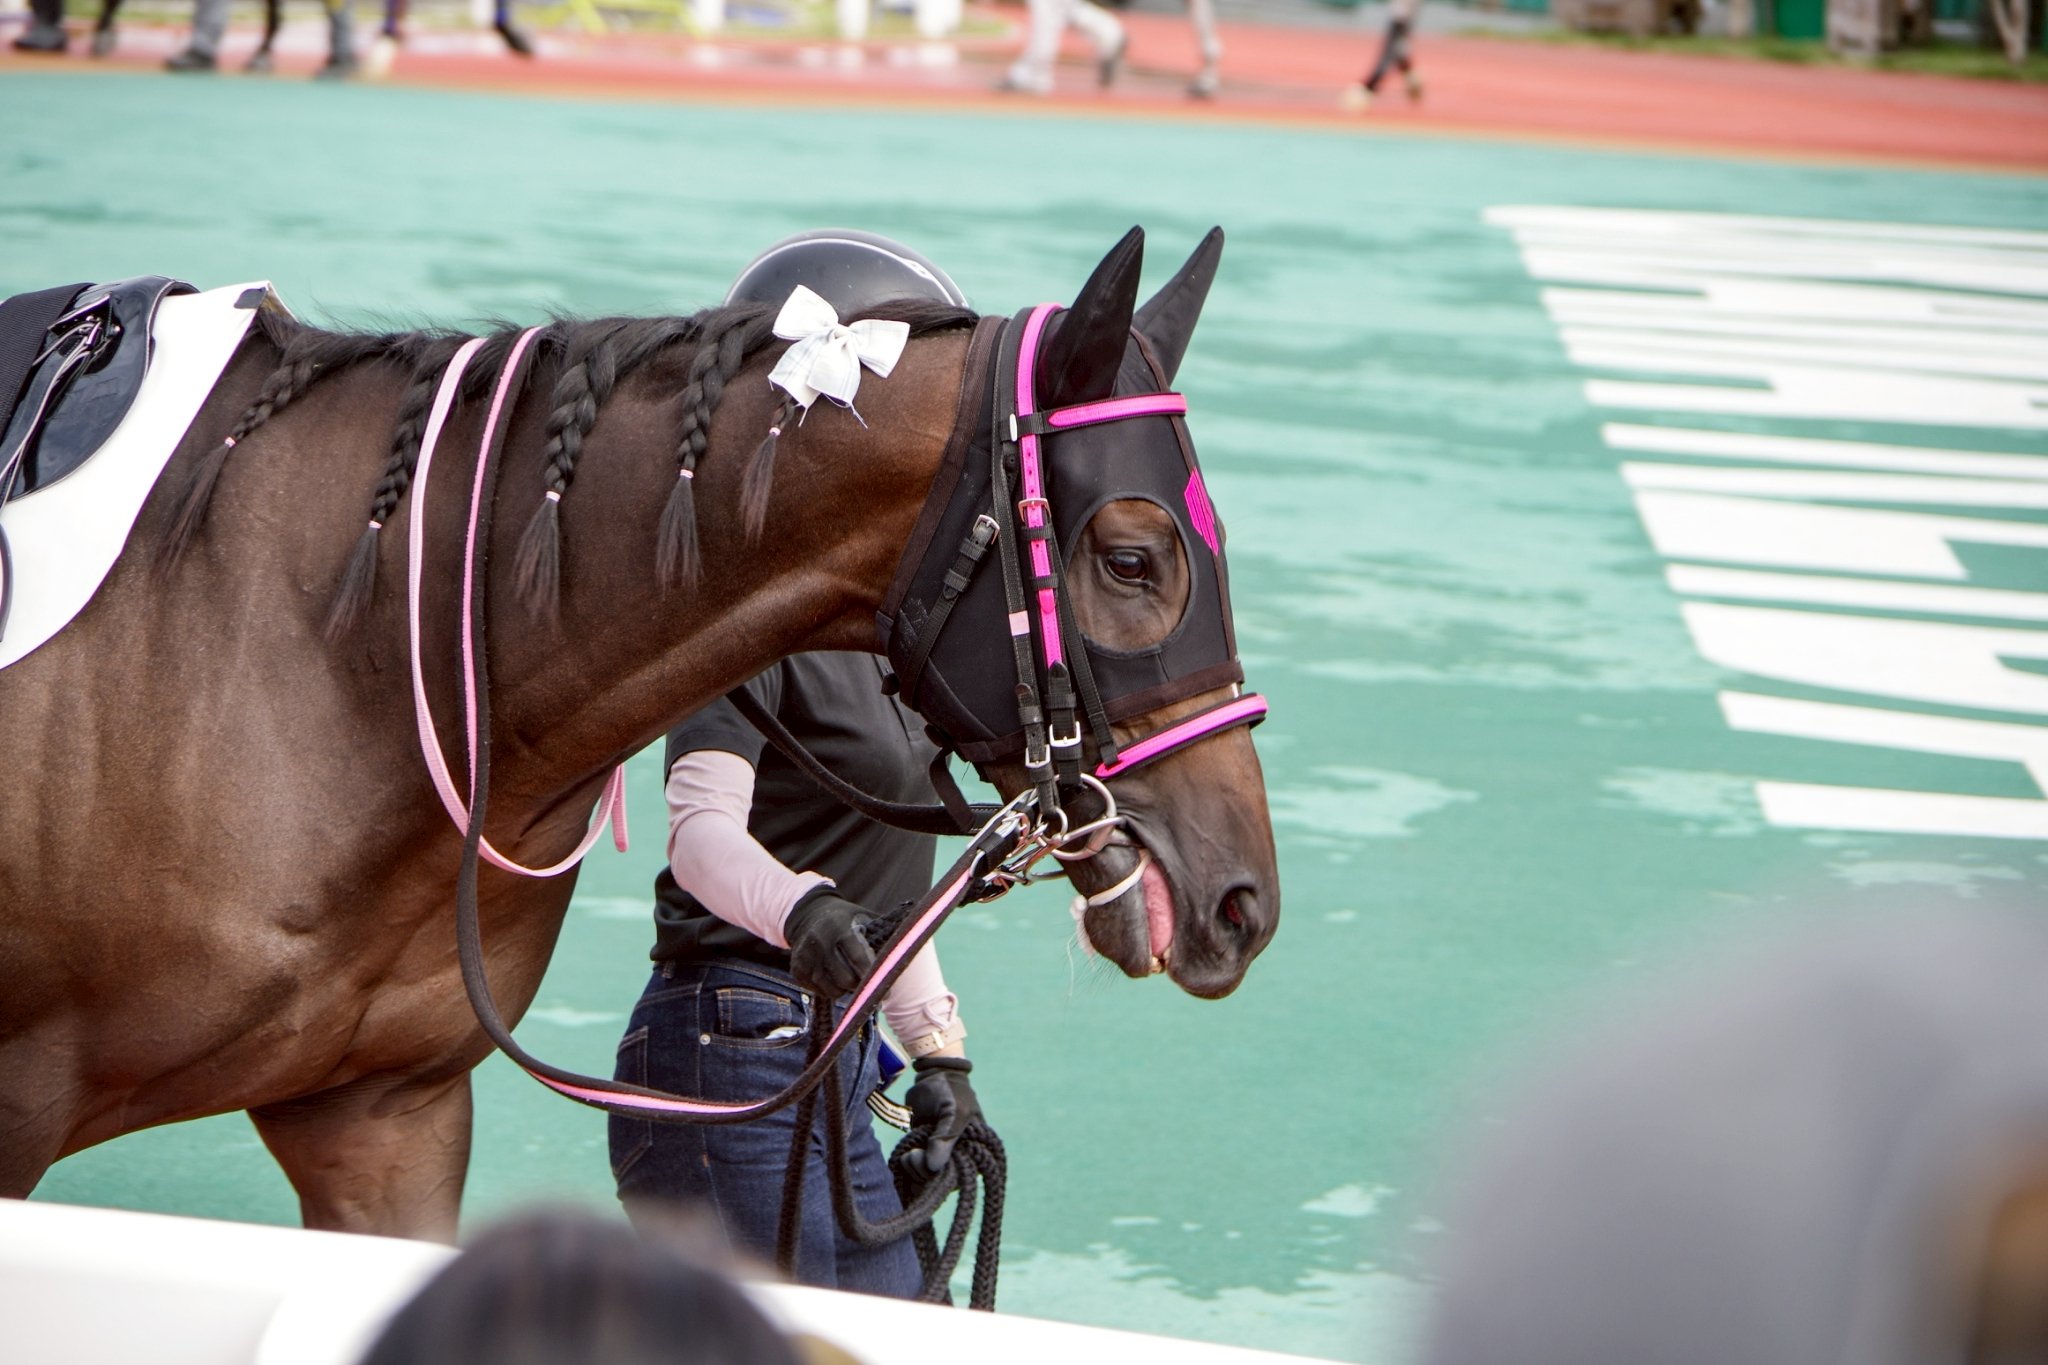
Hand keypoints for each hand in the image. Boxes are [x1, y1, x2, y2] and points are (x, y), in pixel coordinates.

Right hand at [783, 888, 875, 998]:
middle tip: (865, 982)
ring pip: (832, 990)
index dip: (872, 977)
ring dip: (845, 989)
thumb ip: (885, 933)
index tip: (885, 992)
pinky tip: (833, 976)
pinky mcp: (797, 969)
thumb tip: (910, 946)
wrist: (808, 915)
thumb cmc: (846, 920)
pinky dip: (830, 989)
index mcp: (839, 927)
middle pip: (846, 979)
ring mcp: (805, 956)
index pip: (858, 958)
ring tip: (849, 977)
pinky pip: (819, 991)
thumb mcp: (864, 918)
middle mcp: (819, 941)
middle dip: (859, 985)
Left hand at [902, 1055, 980, 1176]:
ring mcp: (940, 1155)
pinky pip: (916, 1170)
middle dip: (922, 1171)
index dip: (938, 1176)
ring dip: (913, 1169)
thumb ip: (945, 1138)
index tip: (923, 1157)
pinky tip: (906, 1155)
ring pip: (925, 1178)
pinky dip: (908, 1166)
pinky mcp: (925, 1151)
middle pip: (938, 1182)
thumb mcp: (952, 1112)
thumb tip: (933, 1167)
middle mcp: (958, 1157)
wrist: (932, 1077)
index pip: (957, 1179)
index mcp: (974, 1152)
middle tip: (913, 1154)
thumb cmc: (950, 1091)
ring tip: (910, 1152)